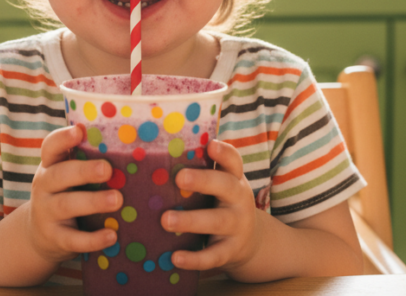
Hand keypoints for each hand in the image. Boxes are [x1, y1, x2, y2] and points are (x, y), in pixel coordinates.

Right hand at [25, 124, 123, 263]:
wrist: (39, 236)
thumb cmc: (65, 194)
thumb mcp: (67, 175)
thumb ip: (87, 160)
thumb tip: (130, 144)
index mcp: (50, 165)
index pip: (50, 147)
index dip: (62, 138)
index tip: (79, 131)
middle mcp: (44, 186)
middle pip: (59, 175)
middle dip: (83, 171)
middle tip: (107, 169)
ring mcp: (46, 213)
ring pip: (67, 205)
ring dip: (93, 202)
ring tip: (117, 200)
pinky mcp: (55, 238)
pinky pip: (73, 239)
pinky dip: (93, 239)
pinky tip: (112, 236)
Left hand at [161, 140, 260, 273]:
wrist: (250, 241)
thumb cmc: (221, 203)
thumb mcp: (219, 185)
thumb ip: (199, 171)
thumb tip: (155, 155)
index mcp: (233, 178)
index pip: (233, 161)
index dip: (224, 153)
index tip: (211, 146)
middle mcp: (238, 199)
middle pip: (225, 186)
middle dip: (203, 181)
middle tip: (179, 178)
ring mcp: (237, 226)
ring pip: (217, 222)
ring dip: (191, 221)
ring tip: (166, 220)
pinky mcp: (230, 251)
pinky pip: (213, 256)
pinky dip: (195, 258)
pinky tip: (176, 258)